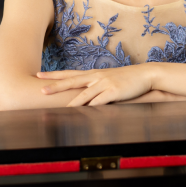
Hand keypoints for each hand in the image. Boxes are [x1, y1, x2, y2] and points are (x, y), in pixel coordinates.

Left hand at [37, 64, 153, 106]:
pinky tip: (84, 113)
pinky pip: (99, 101)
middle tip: (41, 90)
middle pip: (72, 81)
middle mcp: (97, 77)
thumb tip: (86, 97)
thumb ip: (96, 86)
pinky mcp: (114, 91)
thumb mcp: (110, 79)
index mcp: (94, 74)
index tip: (40, 75)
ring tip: (60, 109)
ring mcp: (105, 83)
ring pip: (84, 95)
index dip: (54, 75)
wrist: (146, 74)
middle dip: (56, 86)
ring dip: (72, 103)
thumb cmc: (128, 79)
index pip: (70, 74)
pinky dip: (91, 107)